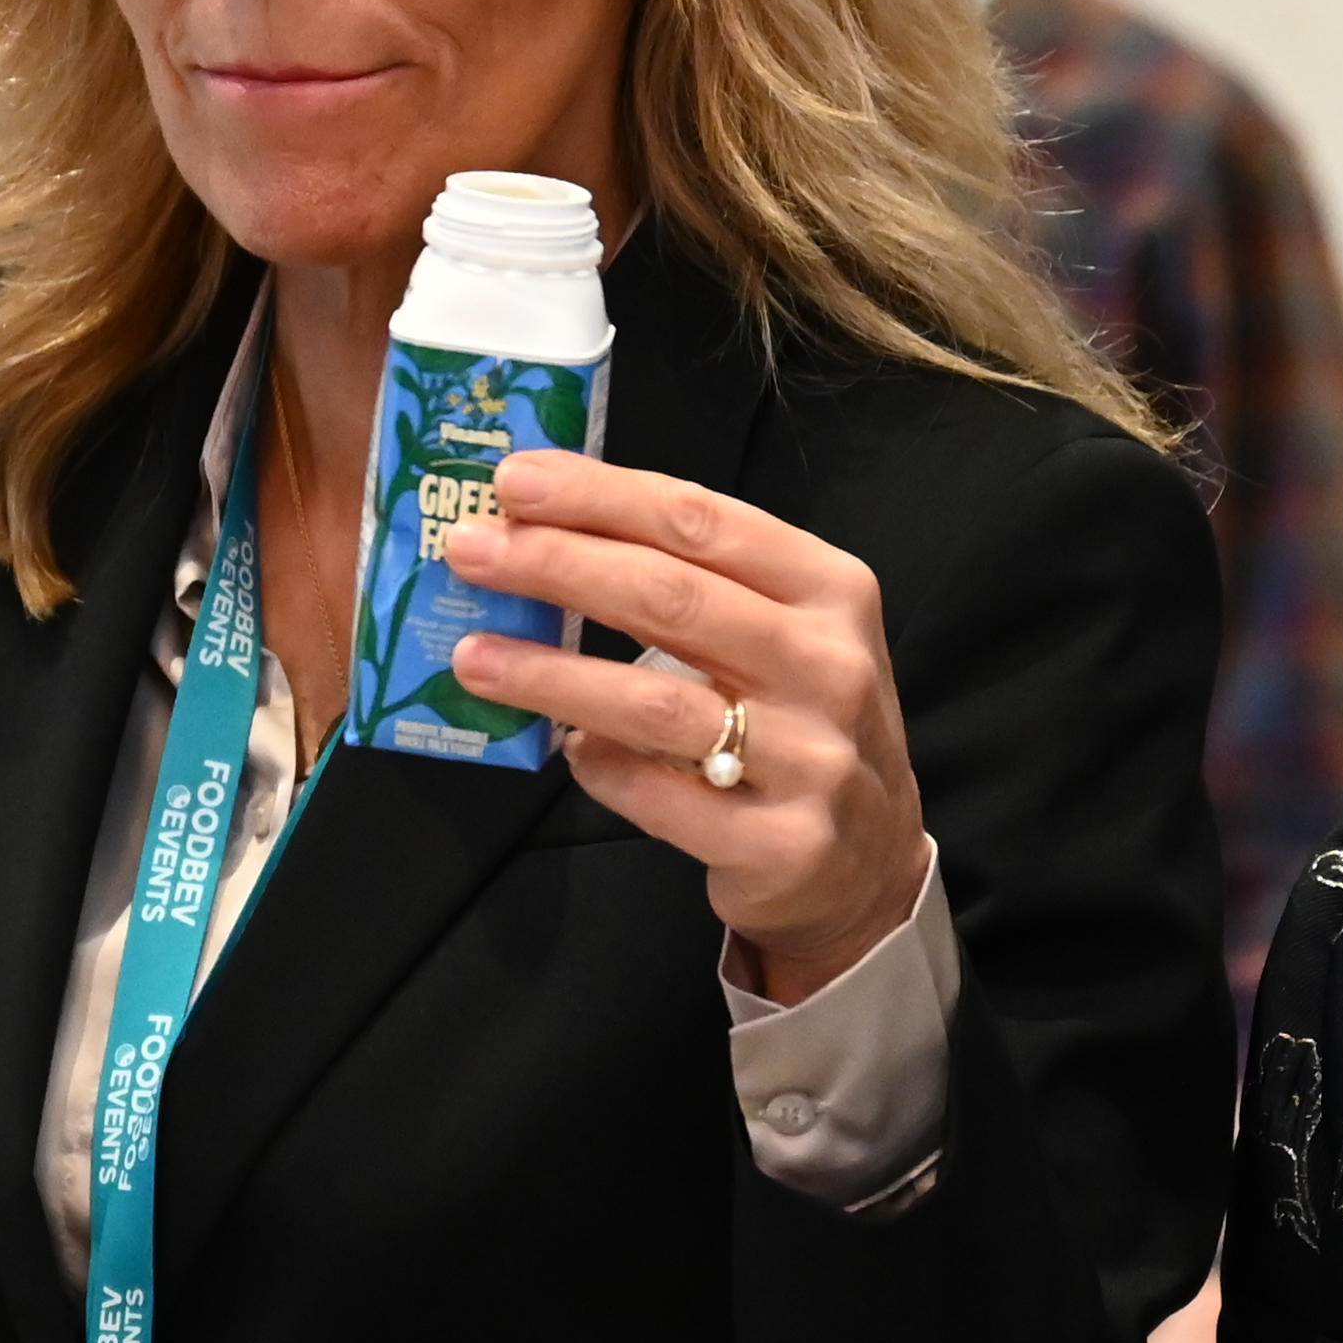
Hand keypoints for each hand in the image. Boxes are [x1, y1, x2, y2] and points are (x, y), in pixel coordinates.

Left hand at [439, 449, 924, 995]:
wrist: (872, 861)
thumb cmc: (801, 722)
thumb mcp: (782, 633)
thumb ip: (693, 585)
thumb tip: (542, 536)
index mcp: (829, 591)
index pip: (702, 522)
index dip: (600, 496)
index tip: (513, 481)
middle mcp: (829, 666)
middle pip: (671, 597)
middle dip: (557, 565)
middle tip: (470, 551)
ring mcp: (811, 760)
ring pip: (655, 703)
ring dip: (551, 673)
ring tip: (472, 656)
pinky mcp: (779, 844)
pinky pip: (659, 795)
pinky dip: (597, 765)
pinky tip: (560, 748)